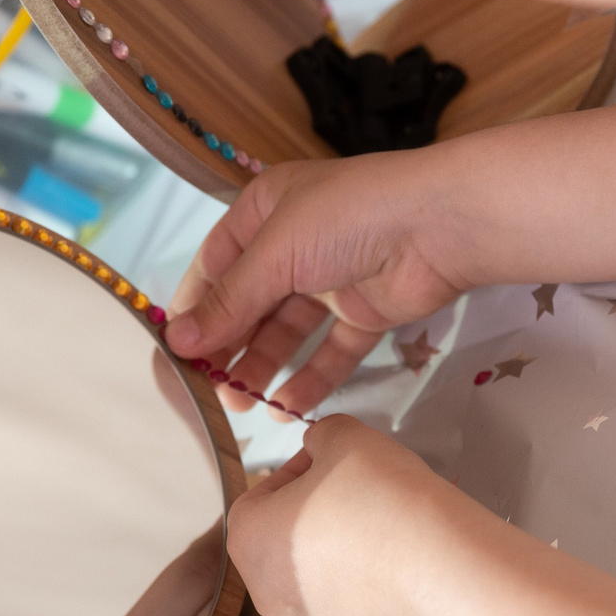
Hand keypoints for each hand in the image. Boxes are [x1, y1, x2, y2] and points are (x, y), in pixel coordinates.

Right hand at [166, 150, 471, 413]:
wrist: (439, 226)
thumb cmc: (349, 218)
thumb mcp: (275, 253)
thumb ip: (229, 302)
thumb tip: (177, 342)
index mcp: (264, 210)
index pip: (215, 266)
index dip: (194, 309)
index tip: (176, 354)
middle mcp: (294, 243)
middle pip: (249, 303)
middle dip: (227, 346)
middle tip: (208, 389)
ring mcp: (330, 279)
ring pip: (286, 332)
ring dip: (262, 366)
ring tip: (242, 403)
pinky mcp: (364, 312)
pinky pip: (329, 351)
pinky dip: (310, 378)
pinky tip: (287, 405)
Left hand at [226, 417, 466, 615]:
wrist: (442, 568)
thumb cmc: (385, 501)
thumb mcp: (346, 436)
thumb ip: (321, 437)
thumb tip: (320, 450)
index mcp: (249, 538)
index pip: (262, 494)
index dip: (301, 472)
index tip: (335, 464)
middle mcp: (266, 593)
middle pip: (286, 543)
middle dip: (318, 518)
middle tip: (359, 497)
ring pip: (318, 583)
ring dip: (342, 557)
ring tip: (383, 533)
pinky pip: (352, 613)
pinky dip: (370, 593)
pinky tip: (398, 571)